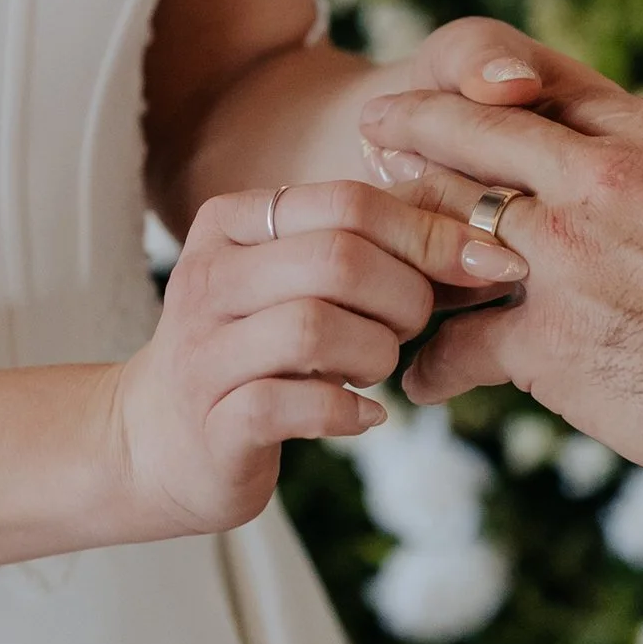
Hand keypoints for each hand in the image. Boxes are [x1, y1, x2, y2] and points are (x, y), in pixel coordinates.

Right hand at [108, 180, 522, 535]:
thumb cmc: (256, 349)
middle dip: (406, 295)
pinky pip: (293, 405)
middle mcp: (209, 277)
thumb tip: (482, 235)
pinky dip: (349, 411)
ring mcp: (204, 351)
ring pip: (316, 327)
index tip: (485, 262)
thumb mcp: (296, 280)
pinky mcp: (214, 424)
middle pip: (338, 258)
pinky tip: (365, 416)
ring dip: (377, 353)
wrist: (157, 442)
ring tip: (377, 368)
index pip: (347, 201)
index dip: (429, 231)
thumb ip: (369, 246)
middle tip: (413, 326)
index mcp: (234, 223)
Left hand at [358, 60, 642, 480]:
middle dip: (419, 128)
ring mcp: (569, 256)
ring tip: (371, 249)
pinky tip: (424, 381)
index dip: (499, 93)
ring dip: (407, 240)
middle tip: (376, 130)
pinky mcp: (551, 340)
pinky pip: (462, 345)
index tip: (469, 95)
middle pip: (480, 132)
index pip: (557, 93)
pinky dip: (436, 365)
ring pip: (453, 226)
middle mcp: (605, 180)